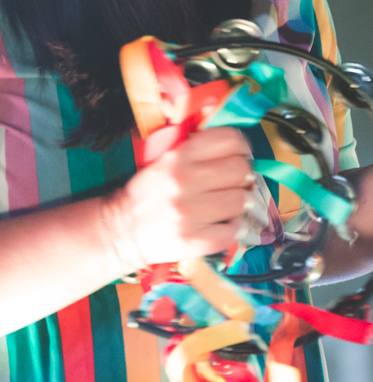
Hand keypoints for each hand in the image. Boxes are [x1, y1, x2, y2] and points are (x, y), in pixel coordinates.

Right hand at [110, 127, 253, 265]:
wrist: (120, 231)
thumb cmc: (148, 194)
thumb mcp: (165, 160)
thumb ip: (197, 149)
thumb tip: (237, 147)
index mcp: (178, 157)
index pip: (229, 140)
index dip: (241, 146)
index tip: (240, 155)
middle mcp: (184, 182)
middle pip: (241, 169)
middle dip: (243, 175)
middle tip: (236, 181)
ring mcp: (190, 213)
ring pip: (241, 200)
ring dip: (240, 202)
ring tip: (229, 204)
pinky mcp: (194, 241)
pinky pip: (233, 230)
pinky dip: (234, 227)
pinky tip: (224, 223)